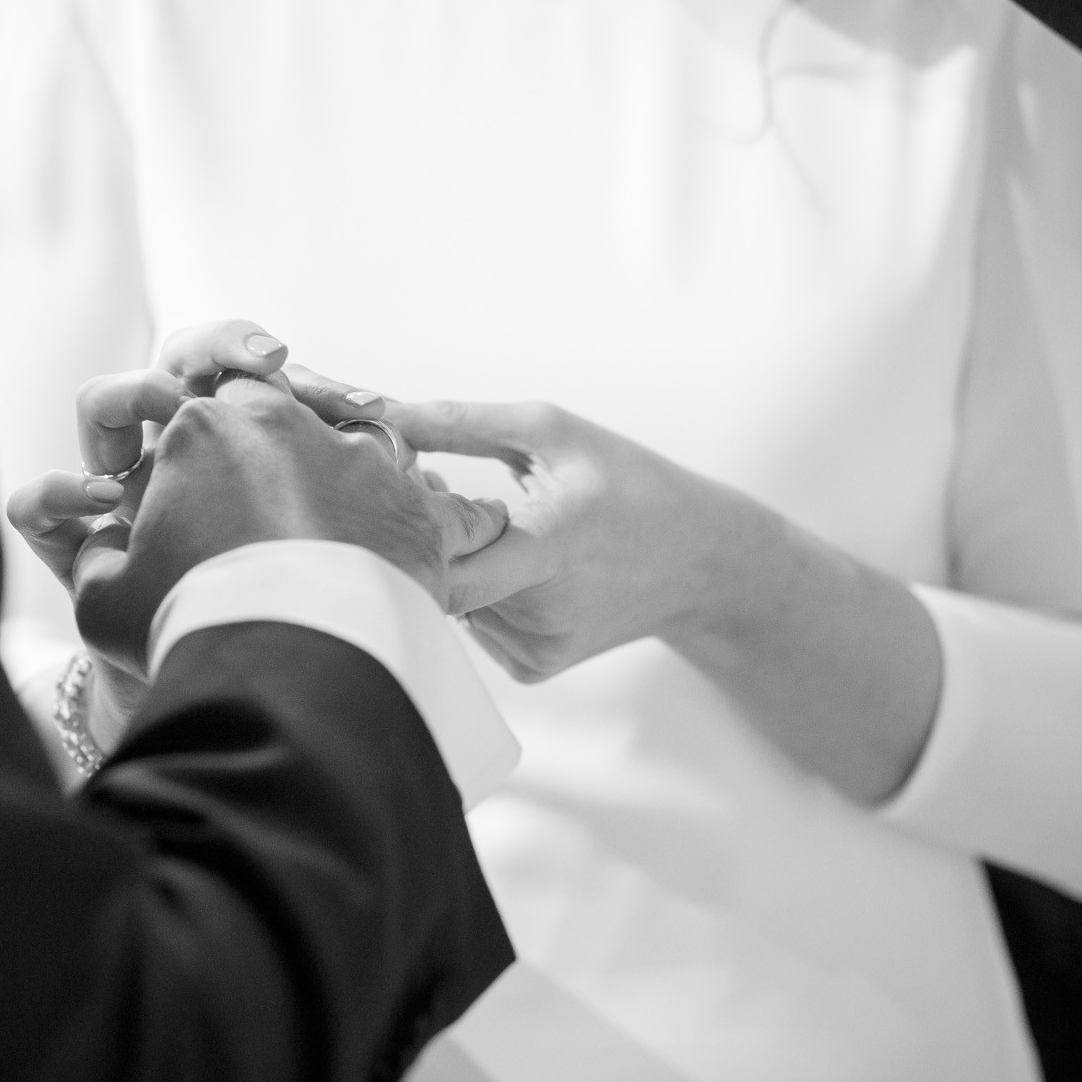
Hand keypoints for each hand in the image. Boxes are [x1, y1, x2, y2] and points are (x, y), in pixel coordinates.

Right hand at [5, 321, 505, 750]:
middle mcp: (282, 420)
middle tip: (252, 516)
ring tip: (312, 544)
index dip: (184, 455)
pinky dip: (375, 512)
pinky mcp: (409, 493)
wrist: (296, 681)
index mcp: (202, 425)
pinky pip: (394, 484)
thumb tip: (105, 543)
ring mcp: (355, 452)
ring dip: (318, 478)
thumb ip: (96, 556)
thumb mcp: (106, 601)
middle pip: (266, 410)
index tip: (186, 501)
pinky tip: (361, 553)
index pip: (190, 409)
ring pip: (333, 440)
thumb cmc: (193, 635)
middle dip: (256, 452)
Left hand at [389, 401, 742, 679]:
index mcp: (555, 544)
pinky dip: (475, 588)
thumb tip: (380, 414)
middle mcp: (545, 609)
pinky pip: (473, 623)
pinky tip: (508, 559)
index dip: (410, 523)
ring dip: (448, 557)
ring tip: (484, 516)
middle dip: (421, 531)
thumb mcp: (553, 432)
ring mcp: (538, 646)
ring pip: (450, 599)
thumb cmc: (628, 484)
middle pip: (438, 575)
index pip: (448, 562)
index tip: (408, 479)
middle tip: (433, 486)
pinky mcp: (534, 667)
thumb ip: (460, 423)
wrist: (700, 562)